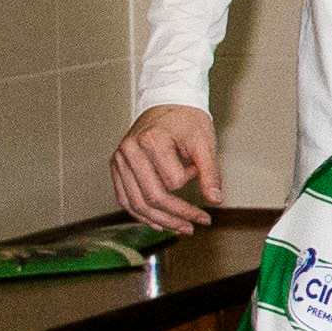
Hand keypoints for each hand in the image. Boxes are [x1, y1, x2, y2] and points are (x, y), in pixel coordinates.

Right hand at [108, 101, 220, 233]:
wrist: (167, 102)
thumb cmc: (187, 120)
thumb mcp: (205, 142)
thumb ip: (211, 172)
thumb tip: (215, 200)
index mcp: (151, 140)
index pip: (173, 181)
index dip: (191, 181)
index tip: (199, 171)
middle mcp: (129, 151)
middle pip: (152, 197)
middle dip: (177, 216)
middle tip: (197, 224)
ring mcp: (118, 160)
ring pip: (136, 204)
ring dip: (160, 221)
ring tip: (182, 228)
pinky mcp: (116, 167)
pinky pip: (125, 199)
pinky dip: (141, 214)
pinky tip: (159, 223)